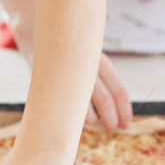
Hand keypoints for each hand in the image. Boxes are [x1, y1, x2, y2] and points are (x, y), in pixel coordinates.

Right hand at [16, 33, 130, 130]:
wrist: (38, 36)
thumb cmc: (68, 55)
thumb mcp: (89, 60)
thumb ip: (101, 80)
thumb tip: (115, 112)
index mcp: (101, 62)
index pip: (119, 91)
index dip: (125, 111)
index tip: (126, 124)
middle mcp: (88, 68)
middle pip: (106, 101)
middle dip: (111, 120)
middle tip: (111, 128)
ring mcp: (71, 77)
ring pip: (87, 109)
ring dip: (93, 121)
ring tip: (94, 123)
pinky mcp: (55, 83)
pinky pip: (69, 109)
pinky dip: (76, 118)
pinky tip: (76, 117)